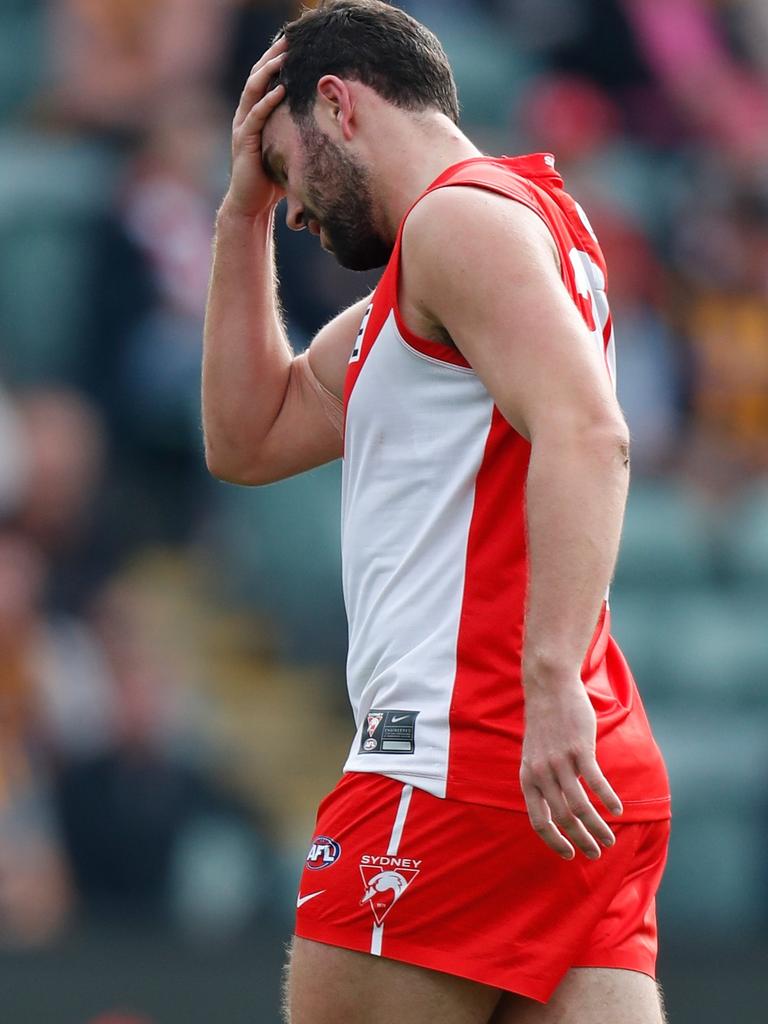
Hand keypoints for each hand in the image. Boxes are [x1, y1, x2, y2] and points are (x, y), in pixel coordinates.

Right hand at [226, 36, 287, 217]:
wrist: (251, 205)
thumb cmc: (272, 181)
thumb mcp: (288, 151)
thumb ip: (299, 135)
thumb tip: (332, 129)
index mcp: (256, 115)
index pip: (265, 80)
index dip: (277, 61)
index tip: (294, 44)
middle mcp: (247, 116)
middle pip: (257, 77)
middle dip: (272, 57)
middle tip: (288, 40)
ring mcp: (243, 127)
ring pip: (253, 91)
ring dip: (267, 72)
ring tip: (282, 57)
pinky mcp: (244, 142)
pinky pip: (255, 117)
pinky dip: (266, 102)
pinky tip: (280, 90)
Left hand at [520, 680, 622, 859]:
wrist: (549, 688)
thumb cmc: (546, 723)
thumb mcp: (534, 755)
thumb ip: (542, 780)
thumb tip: (556, 808)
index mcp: (527, 777)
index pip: (538, 821)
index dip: (553, 841)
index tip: (569, 855)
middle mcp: (541, 773)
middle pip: (563, 818)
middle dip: (581, 841)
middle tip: (597, 853)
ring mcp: (559, 761)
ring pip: (580, 807)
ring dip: (597, 828)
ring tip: (610, 839)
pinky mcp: (579, 749)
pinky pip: (595, 782)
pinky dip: (608, 799)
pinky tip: (618, 810)